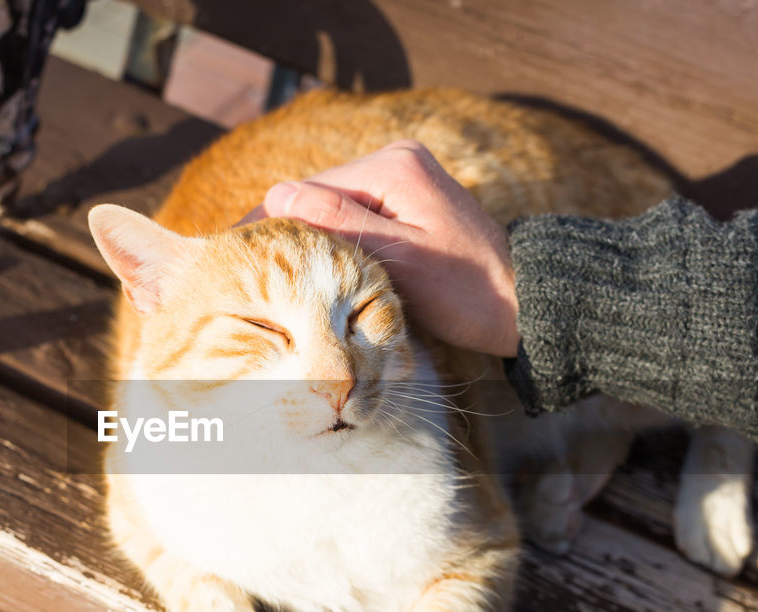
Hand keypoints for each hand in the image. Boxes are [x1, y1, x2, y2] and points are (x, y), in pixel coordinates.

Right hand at [240, 140, 520, 357]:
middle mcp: (395, 160)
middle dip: (286, 235)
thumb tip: (277, 195)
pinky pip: (353, 218)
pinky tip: (311, 272)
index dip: (270, 225)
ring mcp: (401, 179)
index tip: (233, 258)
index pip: (308, 189)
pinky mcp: (406, 202)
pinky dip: (332, 243)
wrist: (524, 305)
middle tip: (245, 277)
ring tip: (273, 280)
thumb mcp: (402, 260)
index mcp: (393, 166)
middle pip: (316, 196)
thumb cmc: (469, 292)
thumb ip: (341, 224)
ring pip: (331, 209)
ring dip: (308, 243)